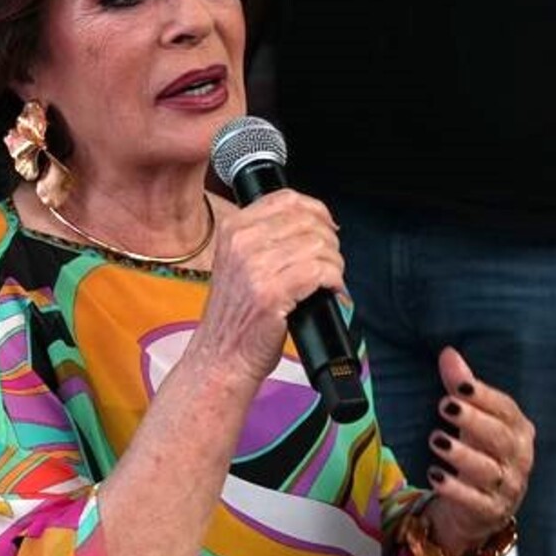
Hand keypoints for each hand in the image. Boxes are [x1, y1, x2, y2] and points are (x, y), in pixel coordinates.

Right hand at [199, 189, 344, 387]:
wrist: (221, 357)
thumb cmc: (235, 317)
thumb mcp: (239, 263)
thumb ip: (266, 238)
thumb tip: (311, 224)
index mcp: (233, 228)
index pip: (288, 199)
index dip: (318, 211)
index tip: (327, 229)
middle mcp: (242, 242)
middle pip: (308, 220)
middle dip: (330, 241)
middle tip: (330, 262)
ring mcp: (256, 267)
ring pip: (319, 245)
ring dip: (334, 264)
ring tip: (330, 280)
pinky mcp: (272, 292)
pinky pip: (320, 271)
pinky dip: (334, 281)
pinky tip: (330, 291)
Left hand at [423, 346, 534, 554]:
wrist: (479, 508)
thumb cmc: (478, 452)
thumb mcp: (471, 419)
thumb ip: (462, 388)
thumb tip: (448, 352)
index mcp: (519, 430)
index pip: (506, 410)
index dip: (484, 397)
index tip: (460, 385)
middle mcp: (519, 457)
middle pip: (499, 438)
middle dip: (473, 421)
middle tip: (444, 406)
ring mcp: (508, 487)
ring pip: (487, 470)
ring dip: (461, 454)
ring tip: (436, 440)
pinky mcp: (491, 512)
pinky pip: (475, 501)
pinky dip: (455, 489)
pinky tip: (435, 475)